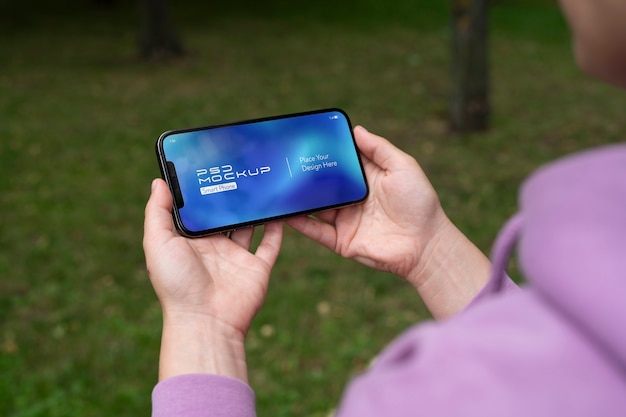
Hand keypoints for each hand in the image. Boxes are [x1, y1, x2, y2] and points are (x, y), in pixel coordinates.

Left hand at [143, 178, 282, 380]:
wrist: (206, 321)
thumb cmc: (177, 284)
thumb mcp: (158, 243)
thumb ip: (158, 212)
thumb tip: (159, 181)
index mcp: (191, 241)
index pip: (199, 211)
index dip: (203, 191)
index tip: (209, 166)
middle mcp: (215, 248)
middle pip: (226, 216)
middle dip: (232, 196)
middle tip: (240, 169)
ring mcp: (238, 258)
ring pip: (249, 227)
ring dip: (255, 209)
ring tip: (262, 183)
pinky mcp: (257, 268)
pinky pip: (270, 245)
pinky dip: (277, 228)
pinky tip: (280, 209)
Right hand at [286, 126, 489, 317]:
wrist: (425, 244)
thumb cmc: (420, 203)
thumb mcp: (403, 167)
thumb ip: (379, 149)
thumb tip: (356, 129)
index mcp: (365, 179)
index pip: (340, 164)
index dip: (325, 154)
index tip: (305, 141)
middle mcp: (352, 199)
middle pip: (323, 185)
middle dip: (305, 176)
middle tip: (284, 163)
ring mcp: (345, 220)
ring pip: (314, 207)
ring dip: (298, 198)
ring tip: (278, 186)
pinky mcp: (341, 241)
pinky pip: (315, 231)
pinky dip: (299, 223)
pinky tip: (283, 212)